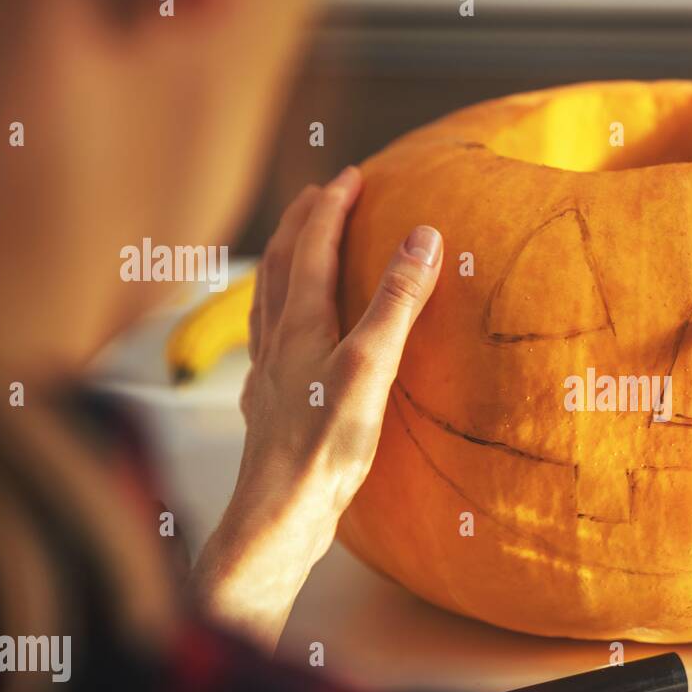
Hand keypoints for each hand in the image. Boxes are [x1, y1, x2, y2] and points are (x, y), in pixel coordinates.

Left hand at [190, 165, 443, 648]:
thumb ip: (395, 302)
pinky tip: (284, 336)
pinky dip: (278, 316)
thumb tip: (422, 237)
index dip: (332, 207)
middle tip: (320, 196)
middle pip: (282, 266)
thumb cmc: (324, 447)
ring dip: (285, 264)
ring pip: (269, 302)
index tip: (352, 176)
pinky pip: (268, 341)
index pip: (314, 248)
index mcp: (300, 324)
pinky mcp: (271, 406)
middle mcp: (276, 342)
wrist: (279, 515)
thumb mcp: (370, 368)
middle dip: (302, 225)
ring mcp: (269, 374)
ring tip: (298, 250)